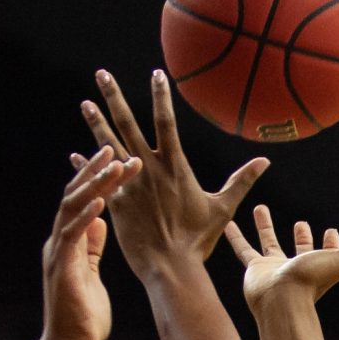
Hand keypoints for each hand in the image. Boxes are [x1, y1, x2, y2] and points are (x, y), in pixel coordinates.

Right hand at [30, 146, 138, 339]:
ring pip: (72, 208)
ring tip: (113, 165)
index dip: (97, 178)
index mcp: (69, 242)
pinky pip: (72, 236)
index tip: (118, 158)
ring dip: (94, 185)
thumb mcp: (92, 273)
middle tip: (115, 148)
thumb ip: (92, 247)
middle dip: (94, 170)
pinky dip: (86, 216)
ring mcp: (58, 253)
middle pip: (75, 195)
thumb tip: (99, 220)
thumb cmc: (85, 316)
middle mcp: (59, 242)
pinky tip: (102, 201)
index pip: (82, 200)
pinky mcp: (61, 268)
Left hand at [80, 69, 268, 275]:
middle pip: (127, 124)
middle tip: (102, 74)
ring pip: (108, 147)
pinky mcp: (116, 203)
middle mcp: (148, 169)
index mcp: (174, 166)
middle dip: (114, 98)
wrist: (171, 266)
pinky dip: (86, 168)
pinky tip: (74, 156)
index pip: (167, 122)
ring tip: (84, 102)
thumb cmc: (198, 239)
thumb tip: (264, 161)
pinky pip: (97, 181)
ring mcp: (129, 185)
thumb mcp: (223, 208)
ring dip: (95, 123)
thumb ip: (241, 181)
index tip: (156, 73)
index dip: (161, 96)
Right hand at [223, 203, 338, 311]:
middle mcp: (296, 269)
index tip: (331, 230)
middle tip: (301, 223)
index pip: (327, 252)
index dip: (331, 242)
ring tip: (260, 208)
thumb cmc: (313, 282)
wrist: (281, 301)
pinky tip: (228, 223)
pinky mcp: (254, 269)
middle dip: (302, 237)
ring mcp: (274, 269)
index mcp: (318, 267)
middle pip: (300, 250)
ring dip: (265, 226)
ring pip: (269, 243)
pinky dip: (236, 236)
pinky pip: (243, 249)